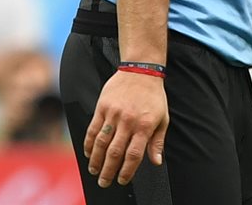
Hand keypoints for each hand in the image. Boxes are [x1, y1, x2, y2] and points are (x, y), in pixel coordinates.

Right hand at [84, 71, 167, 187]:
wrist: (141, 70)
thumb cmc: (154, 96)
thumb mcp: (163, 119)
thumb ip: (157, 142)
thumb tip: (156, 161)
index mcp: (144, 126)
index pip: (133, 155)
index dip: (126, 171)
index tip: (122, 180)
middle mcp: (128, 121)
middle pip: (114, 152)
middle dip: (108, 170)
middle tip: (104, 181)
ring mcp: (113, 114)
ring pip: (101, 142)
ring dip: (96, 160)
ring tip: (94, 171)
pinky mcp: (102, 107)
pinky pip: (93, 129)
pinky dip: (89, 143)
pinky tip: (88, 153)